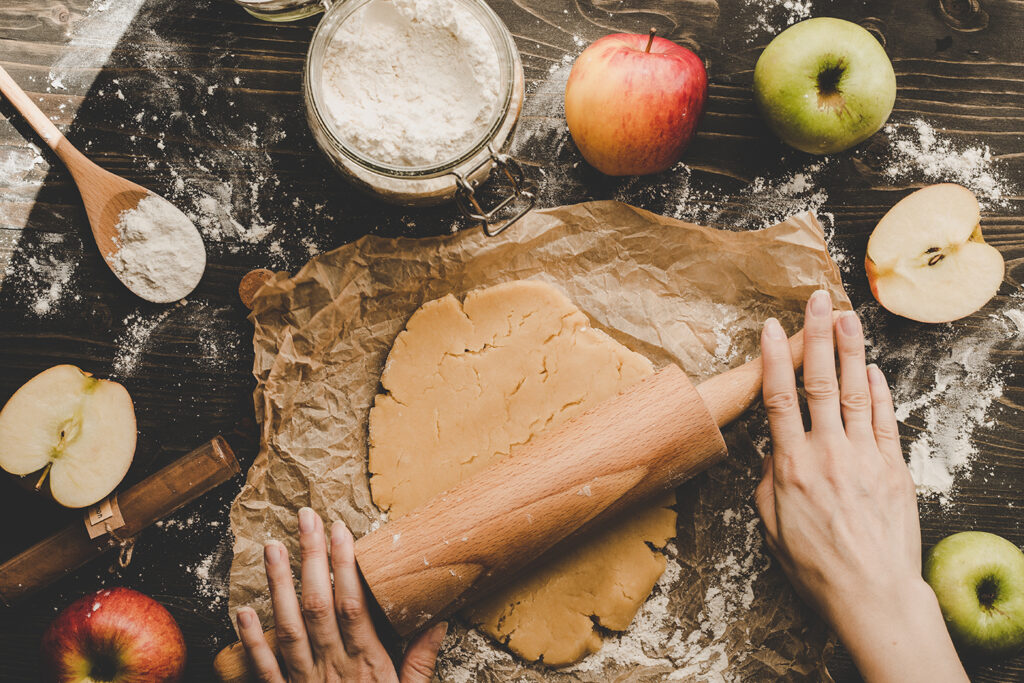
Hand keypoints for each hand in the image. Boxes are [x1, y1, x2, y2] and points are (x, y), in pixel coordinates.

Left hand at [236, 508, 447, 682]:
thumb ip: (423, 661)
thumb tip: (439, 619)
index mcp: (368, 665)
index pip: (354, 604)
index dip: (345, 565)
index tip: (340, 530)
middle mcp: (334, 669)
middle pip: (319, 606)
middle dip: (311, 558)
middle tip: (305, 518)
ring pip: (289, 628)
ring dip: (278, 586)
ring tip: (272, 547)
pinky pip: (264, 670)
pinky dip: (251, 640)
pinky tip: (242, 610)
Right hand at [755, 290, 966, 682]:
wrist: (872, 593)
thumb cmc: (817, 567)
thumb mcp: (772, 528)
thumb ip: (766, 484)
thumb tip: (772, 453)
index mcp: (791, 466)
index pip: (779, 399)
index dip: (773, 360)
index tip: (769, 328)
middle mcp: (827, 452)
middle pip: (818, 382)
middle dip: (816, 336)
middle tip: (817, 300)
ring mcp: (863, 457)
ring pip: (853, 391)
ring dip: (850, 350)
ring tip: (849, 316)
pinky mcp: (893, 468)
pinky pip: (884, 420)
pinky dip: (878, 391)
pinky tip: (871, 368)